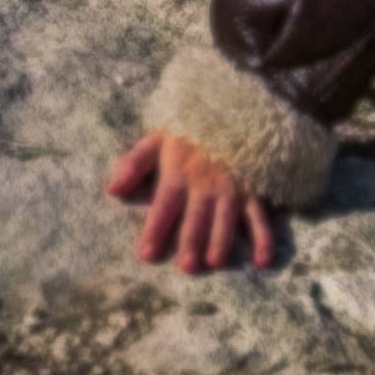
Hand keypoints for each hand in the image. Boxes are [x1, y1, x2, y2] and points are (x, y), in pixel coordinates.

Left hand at [106, 128, 277, 270]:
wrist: (228, 108)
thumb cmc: (187, 132)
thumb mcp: (156, 141)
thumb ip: (134, 164)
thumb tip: (111, 189)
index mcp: (178, 174)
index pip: (164, 206)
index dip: (155, 229)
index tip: (146, 255)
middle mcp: (204, 185)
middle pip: (196, 217)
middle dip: (191, 240)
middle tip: (187, 266)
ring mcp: (230, 189)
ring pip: (226, 218)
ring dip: (222, 239)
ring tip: (215, 261)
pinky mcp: (251, 192)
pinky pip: (259, 216)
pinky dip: (263, 238)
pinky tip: (262, 261)